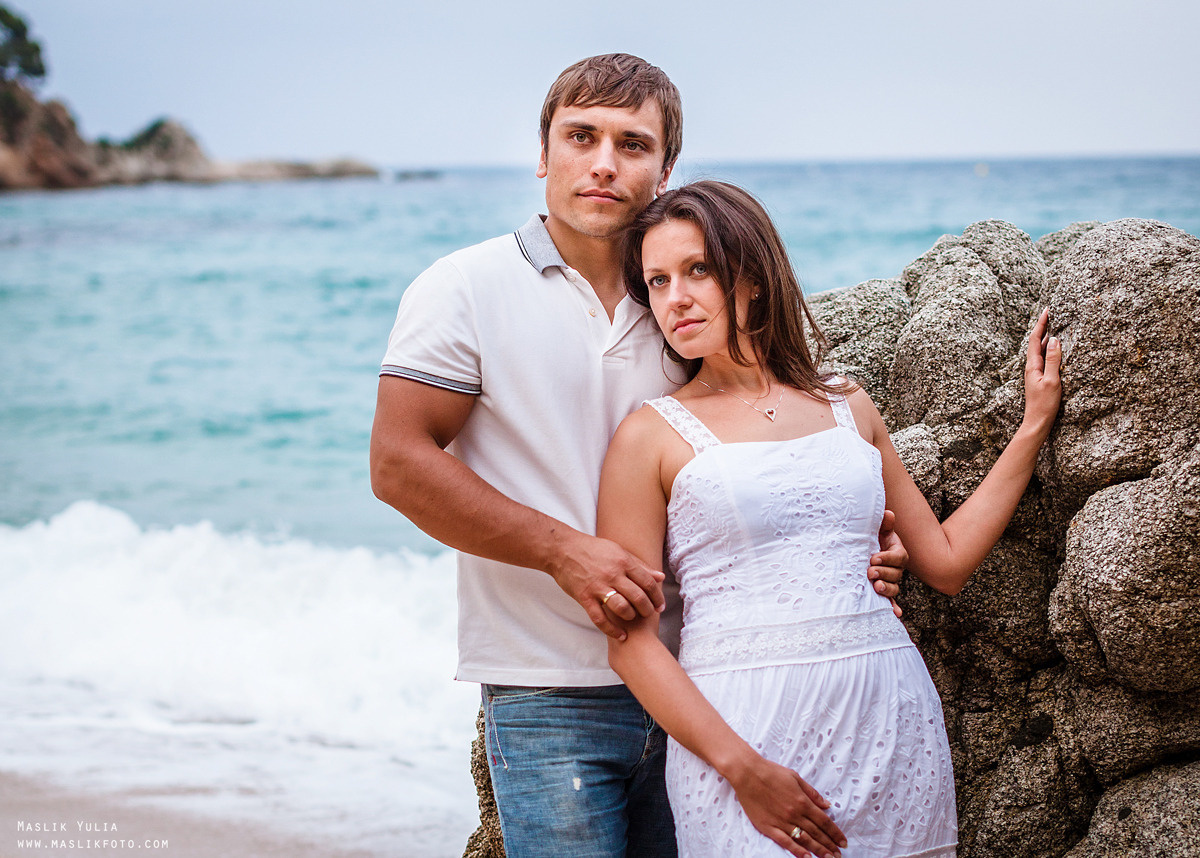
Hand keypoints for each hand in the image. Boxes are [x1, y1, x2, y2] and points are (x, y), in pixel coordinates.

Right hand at [548, 532, 664, 639]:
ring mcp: (598, 587)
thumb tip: (660, 577)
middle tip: (649, 614)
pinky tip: (620, 635)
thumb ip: (639, 565)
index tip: (660, 605)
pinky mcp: (585, 597)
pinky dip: (612, 630)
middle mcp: (613, 574)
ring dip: (631, 616)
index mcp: (623, 562)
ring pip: (622, 608)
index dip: (657, 596)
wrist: (563, 549)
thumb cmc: (592, 549)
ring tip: (632, 618)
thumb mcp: (618, 551)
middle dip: (647, 609)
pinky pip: (600, 618)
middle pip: (638, 596)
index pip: (647, 582)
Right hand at [727, 753, 845, 857]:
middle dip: (830, 845)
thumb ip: (813, 794)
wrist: (748, 773)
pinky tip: (807, 857)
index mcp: (803, 801)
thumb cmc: (772, 772)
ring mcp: (781, 821)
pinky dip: (797, 851)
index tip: (843, 841)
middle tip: (839, 855)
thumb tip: (828, 805)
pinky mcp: (768, 827)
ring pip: (804, 840)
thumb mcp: (796, 778)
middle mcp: (795, 814)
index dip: (835, 833)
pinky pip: (785, 842)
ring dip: (818, 850)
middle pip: (817, 833)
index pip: (824, 821)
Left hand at [871, 510, 906, 617]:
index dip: (888, 558)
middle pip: (896, 573)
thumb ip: (883, 523)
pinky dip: (893, 607)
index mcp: (897, 552)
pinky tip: (895, 614)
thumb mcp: (876, 529)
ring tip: (875, 587)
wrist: (860, 547)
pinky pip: (891, 600)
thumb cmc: (869, 537)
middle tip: (870, 572)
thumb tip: (887, 514)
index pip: (899, 557)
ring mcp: (890, 580)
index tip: (873, 557)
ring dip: (886, 589)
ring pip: (894, 587)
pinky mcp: (883, 590)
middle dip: (884, 573)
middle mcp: (895, 568)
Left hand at [1023, 308, 1061, 433]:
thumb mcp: (1052, 380)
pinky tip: (1054, 348)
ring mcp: (1034, 372)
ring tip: (1053, 325)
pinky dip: (1048, 348)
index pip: (1035, 338)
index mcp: (1032, 365)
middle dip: (1043, 326)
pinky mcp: (1039, 378)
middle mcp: (1031, 367)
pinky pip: (1043, 358)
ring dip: (1045, 336)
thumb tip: (1054, 339)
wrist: (1037, 422)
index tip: (1047, 310)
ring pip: (1039, 349)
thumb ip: (1053, 360)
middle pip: (1035, 342)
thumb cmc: (1045, 404)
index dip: (1041, 323)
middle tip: (1051, 313)